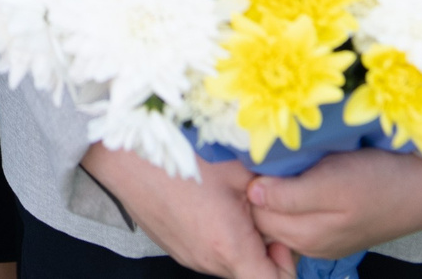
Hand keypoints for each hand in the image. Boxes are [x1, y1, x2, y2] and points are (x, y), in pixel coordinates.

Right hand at [82, 148, 294, 278]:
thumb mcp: (240, 169)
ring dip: (239, 241)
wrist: (124, 154)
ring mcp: (188, 255)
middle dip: (263, 248)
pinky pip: (206, 251)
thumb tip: (296, 195)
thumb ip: (273, 191)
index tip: (282, 237)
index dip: (286, 265)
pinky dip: (216, 234)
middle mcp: (208, 261)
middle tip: (260, 211)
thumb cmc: (182, 157)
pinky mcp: (173, 246)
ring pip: (228, 261)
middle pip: (250, 272)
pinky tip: (209, 201)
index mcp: (230, 247)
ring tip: (233, 202)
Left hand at [246, 149, 421, 261]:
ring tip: (281, 166)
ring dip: (274, 193)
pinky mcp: (331, 231)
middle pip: (262, 217)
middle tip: (262, 156)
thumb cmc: (378, 180)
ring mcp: (321, 240)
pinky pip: (297, 216)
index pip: (254, 211)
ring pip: (278, 217)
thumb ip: (290, 195)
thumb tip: (253, 193)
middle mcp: (309, 244)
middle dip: (258, 189)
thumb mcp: (332, 182)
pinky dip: (291, 198)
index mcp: (306, 234)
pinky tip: (298, 180)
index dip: (250, 182)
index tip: (252, 156)